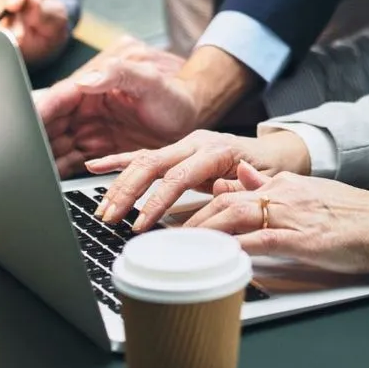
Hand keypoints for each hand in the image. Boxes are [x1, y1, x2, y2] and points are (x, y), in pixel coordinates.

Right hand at [35, 38, 186, 175]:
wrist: (190, 115)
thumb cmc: (173, 92)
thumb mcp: (149, 79)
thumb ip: (120, 73)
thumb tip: (86, 79)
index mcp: (94, 84)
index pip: (59, 98)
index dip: (40, 112)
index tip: (23, 126)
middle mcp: (87, 106)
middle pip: (52, 123)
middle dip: (35, 139)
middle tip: (20, 157)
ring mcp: (92, 128)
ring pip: (58, 144)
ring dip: (44, 158)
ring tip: (28, 174)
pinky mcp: (99, 148)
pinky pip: (72, 160)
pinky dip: (59, 170)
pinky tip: (48, 180)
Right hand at [84, 129, 310, 229]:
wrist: (273, 152)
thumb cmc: (269, 170)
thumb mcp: (263, 181)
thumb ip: (240, 187)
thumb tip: (218, 192)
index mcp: (216, 150)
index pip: (178, 176)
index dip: (156, 201)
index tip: (140, 224)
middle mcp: (195, 143)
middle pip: (152, 165)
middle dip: (127, 193)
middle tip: (110, 218)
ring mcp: (183, 145)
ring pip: (143, 160)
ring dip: (120, 184)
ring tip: (102, 208)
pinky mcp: (176, 150)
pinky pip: (143, 155)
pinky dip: (118, 161)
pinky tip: (95, 166)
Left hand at [185, 165, 368, 274]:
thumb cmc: (352, 215)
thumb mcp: (307, 193)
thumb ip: (268, 186)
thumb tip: (237, 177)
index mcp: (282, 185)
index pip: (227, 192)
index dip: (196, 207)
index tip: (175, 222)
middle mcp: (281, 195)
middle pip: (222, 204)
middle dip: (189, 222)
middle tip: (163, 240)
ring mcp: (290, 216)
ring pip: (233, 218)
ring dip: (201, 234)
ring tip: (178, 250)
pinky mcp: (301, 239)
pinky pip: (259, 242)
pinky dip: (234, 250)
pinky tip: (217, 259)